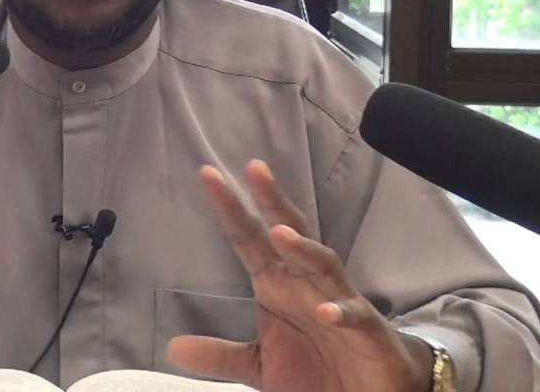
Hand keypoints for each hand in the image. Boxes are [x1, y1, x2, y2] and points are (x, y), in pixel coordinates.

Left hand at [166, 160, 432, 391]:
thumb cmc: (317, 370)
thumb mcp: (260, 364)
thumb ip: (220, 355)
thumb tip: (173, 348)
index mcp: (278, 286)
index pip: (249, 239)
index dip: (231, 209)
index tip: (208, 174)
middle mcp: (307, 285)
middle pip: (289, 234)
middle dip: (272, 202)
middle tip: (254, 169)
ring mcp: (339, 303)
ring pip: (323, 265)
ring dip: (303, 249)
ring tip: (279, 232)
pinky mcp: (367, 332)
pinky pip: (354, 316)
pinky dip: (341, 312)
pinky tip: (326, 309)